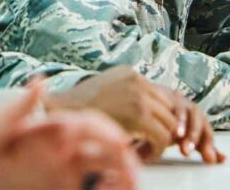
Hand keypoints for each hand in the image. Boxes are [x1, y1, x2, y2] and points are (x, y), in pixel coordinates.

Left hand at [0, 79, 137, 189]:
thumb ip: (16, 109)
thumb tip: (40, 81)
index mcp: (49, 128)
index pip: (86, 122)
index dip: (105, 129)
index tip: (119, 141)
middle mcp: (62, 147)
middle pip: (102, 144)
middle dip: (122, 153)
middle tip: (134, 170)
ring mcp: (64, 170)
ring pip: (103, 166)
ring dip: (121, 172)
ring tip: (131, 183)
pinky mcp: (62, 188)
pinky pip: (92, 187)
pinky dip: (109, 188)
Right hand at [47, 67, 223, 163]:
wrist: (60, 113)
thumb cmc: (78, 109)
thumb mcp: (106, 91)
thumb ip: (125, 94)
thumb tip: (146, 109)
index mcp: (130, 73)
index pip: (161, 96)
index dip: (159, 118)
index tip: (151, 133)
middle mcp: (138, 80)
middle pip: (169, 109)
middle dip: (163, 130)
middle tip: (148, 146)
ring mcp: (139, 95)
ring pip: (169, 124)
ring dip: (159, 142)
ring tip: (142, 152)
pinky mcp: (139, 114)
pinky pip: (161, 137)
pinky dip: (154, 151)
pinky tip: (139, 155)